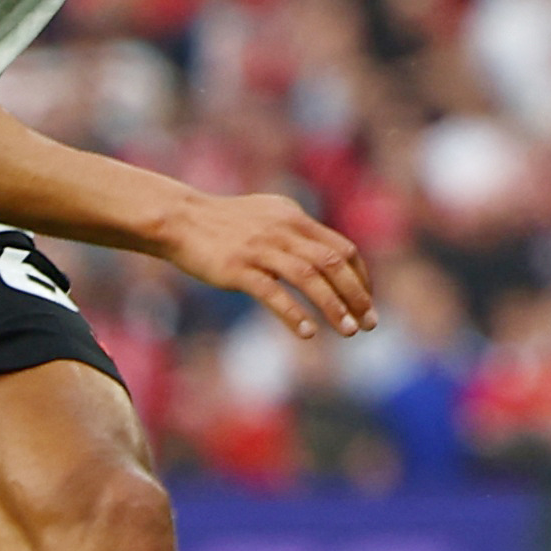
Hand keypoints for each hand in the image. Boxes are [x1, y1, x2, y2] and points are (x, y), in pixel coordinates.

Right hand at [154, 190, 376, 339]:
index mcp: (295, 218)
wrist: (181, 219)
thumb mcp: (269, 217)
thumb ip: (297, 234)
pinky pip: (271, 291)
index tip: (367, 302)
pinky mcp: (237, 267)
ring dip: (333, 306)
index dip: (361, 277)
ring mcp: (260, 248)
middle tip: (369, 324)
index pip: (342, 248)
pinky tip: (307, 333)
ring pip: (308, 276)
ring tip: (349, 331)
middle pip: (332, 262)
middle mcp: (283, 230)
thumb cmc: (226, 224)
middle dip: (356, 295)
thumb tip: (328, 259)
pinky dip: (292, 312)